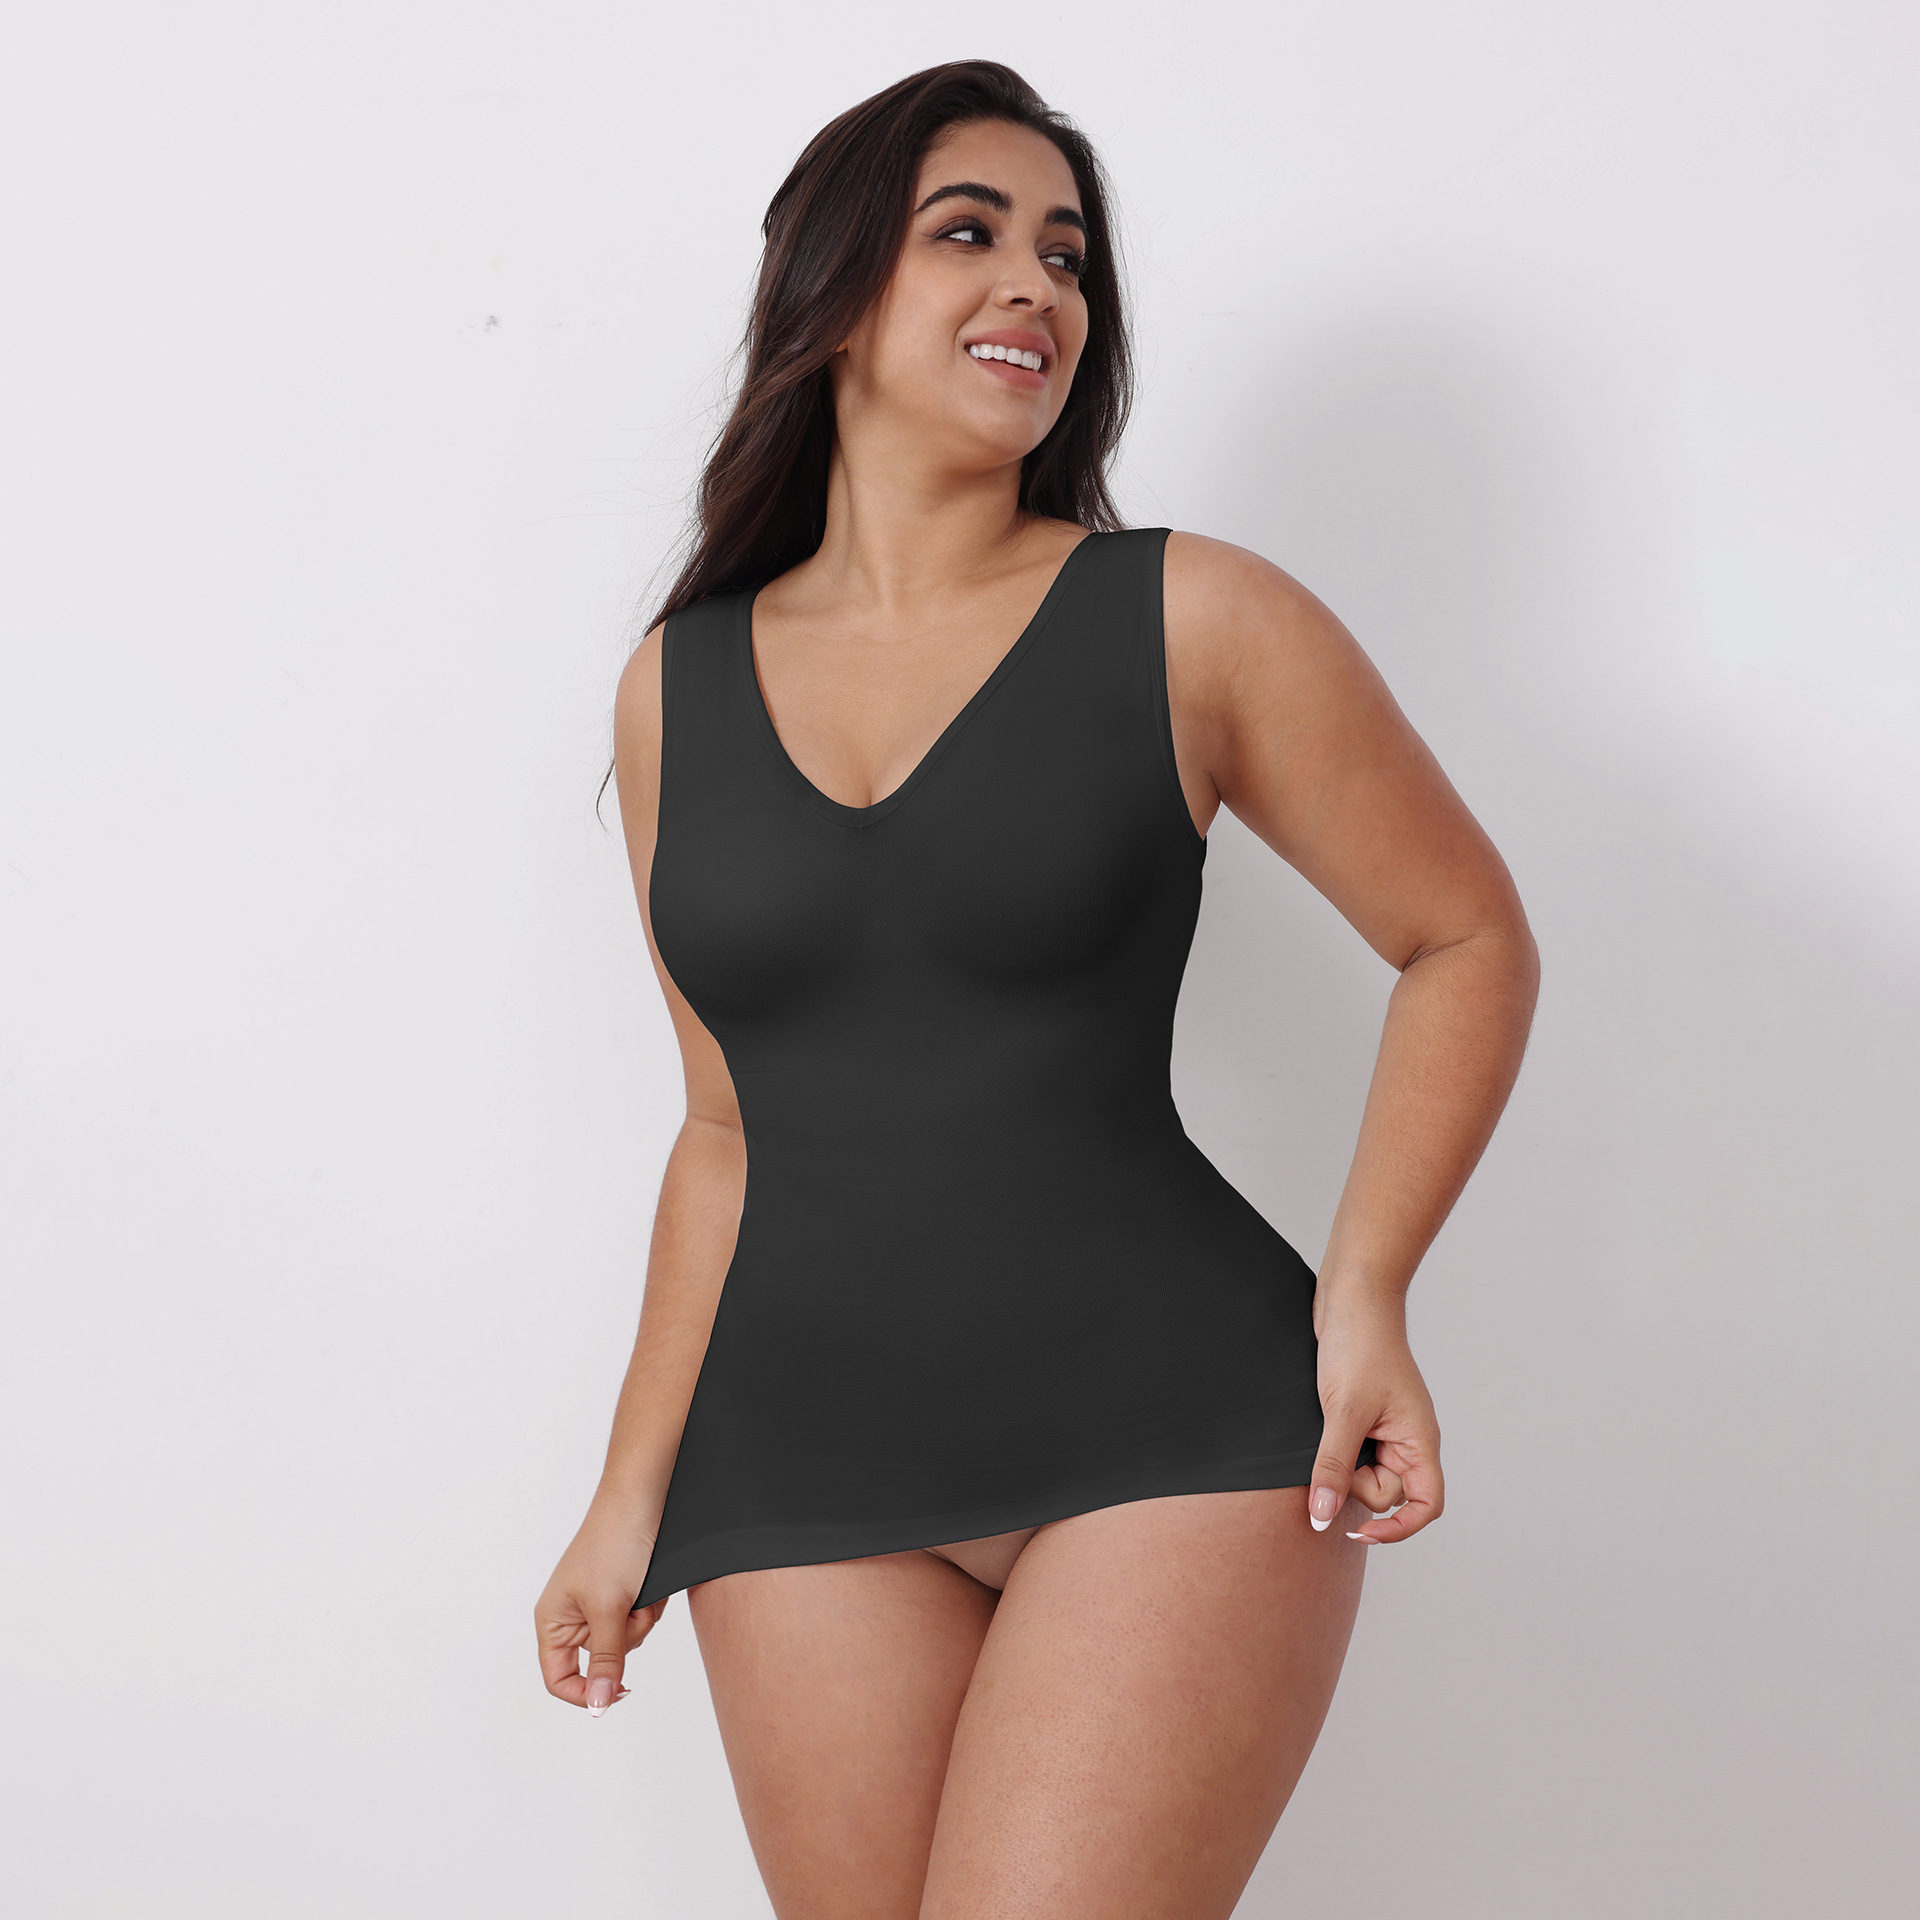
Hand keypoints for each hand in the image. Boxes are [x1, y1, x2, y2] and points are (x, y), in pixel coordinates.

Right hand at [535, 1495, 668, 1713]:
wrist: (644, 1496)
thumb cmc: (614, 1542)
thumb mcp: (609, 1607)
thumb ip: (606, 1660)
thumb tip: (598, 1706)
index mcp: (552, 1620)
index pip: (558, 1679)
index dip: (586, 1693)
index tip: (619, 1691)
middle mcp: (572, 1615)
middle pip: (601, 1661)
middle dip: (625, 1639)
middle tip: (631, 1610)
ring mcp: (600, 1603)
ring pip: (626, 1640)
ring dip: (641, 1620)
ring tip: (641, 1590)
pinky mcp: (624, 1592)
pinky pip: (639, 1618)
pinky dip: (650, 1606)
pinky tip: (651, 1584)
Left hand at [1306, 1285, 1442, 1543]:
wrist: (1351, 1295)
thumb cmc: (1359, 1344)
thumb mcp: (1343, 1411)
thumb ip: (1334, 1467)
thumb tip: (1324, 1518)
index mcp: (1419, 1439)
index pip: (1425, 1504)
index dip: (1398, 1529)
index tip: (1358, 1533)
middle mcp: (1408, 1438)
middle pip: (1386, 1493)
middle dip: (1355, 1484)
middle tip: (1334, 1446)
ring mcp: (1385, 1427)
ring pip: (1364, 1472)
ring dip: (1341, 1465)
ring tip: (1326, 1426)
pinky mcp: (1362, 1415)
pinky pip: (1351, 1450)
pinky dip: (1334, 1449)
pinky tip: (1321, 1428)